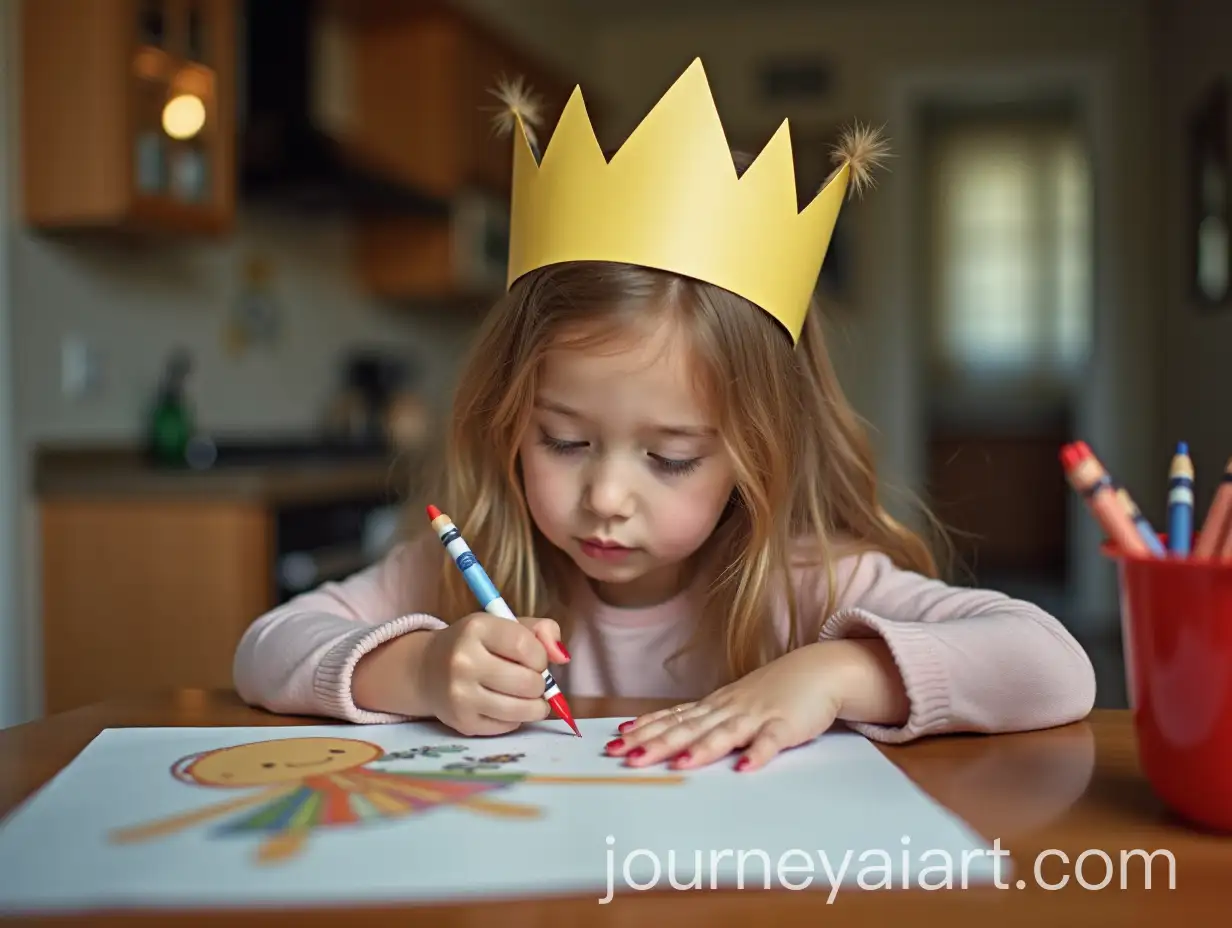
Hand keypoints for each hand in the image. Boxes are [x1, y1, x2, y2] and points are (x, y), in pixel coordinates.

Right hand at [415, 613, 568, 736]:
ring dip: (535, 705)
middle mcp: (463, 661)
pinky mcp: (462, 722)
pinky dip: (516, 718)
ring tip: (529, 696)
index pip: (526, 646)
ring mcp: (460, 695)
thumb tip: (563, 657)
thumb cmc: (476, 645)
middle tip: (530, 679)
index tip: (535, 658)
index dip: (541, 656)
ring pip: (521, 709)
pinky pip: (508, 725)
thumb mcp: (505, 625)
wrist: (426, 669)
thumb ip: (541, 631)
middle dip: (539, 683)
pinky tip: (507, 706)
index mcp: (476, 628)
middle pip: (528, 682)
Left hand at [606, 639, 907, 771]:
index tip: (615, 741)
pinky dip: (758, 755)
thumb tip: (669, 736)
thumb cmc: (772, 691)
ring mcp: (757, 716)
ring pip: (723, 734)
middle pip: (688, 727)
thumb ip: (704, 721)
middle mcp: (728, 709)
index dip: (644, 731)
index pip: (672, 718)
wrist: (817, 669)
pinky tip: (745, 769)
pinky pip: (770, 741)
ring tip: (678, 763)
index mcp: (714, 706)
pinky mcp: (786, 725)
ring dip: (700, 749)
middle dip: (656, 743)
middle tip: (626, 755)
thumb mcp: (733, 705)